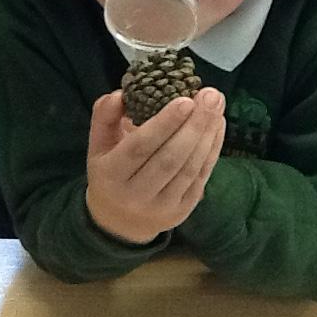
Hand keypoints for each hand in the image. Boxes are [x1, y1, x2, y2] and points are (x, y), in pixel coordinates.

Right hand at [85, 87, 225, 243]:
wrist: (119, 222)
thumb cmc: (111, 173)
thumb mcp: (98, 145)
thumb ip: (104, 117)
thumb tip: (120, 94)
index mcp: (110, 175)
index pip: (139, 148)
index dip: (164, 124)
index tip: (185, 100)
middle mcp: (135, 195)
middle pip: (169, 159)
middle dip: (194, 125)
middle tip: (211, 95)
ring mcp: (161, 206)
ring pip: (189, 168)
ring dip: (207, 135)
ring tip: (217, 105)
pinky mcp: (182, 211)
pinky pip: (200, 177)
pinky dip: (212, 149)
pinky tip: (218, 125)